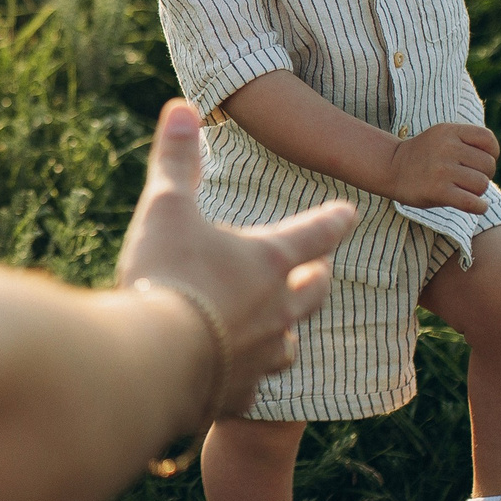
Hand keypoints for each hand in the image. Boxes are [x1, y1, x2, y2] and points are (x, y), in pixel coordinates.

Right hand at [116, 101, 353, 413]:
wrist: (151, 361)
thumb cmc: (165, 275)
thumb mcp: (165, 207)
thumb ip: (177, 158)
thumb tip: (183, 104)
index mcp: (267, 260)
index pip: (314, 234)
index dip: (333, 220)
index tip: (350, 213)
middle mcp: (276, 310)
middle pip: (312, 293)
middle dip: (318, 279)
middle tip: (321, 271)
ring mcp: (258, 357)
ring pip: (288, 345)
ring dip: (287, 332)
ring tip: (282, 330)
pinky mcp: (233, 396)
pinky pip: (249, 389)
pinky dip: (244, 381)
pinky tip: (233, 382)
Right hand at [377, 122, 497, 214]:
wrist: (391, 168)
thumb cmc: (424, 156)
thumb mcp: (443, 137)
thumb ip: (468, 141)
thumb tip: (494, 160)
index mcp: (449, 131)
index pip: (488, 140)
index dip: (491, 153)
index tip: (479, 162)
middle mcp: (446, 148)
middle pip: (488, 165)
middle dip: (483, 175)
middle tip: (467, 179)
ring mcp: (442, 170)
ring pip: (482, 184)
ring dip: (477, 191)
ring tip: (462, 190)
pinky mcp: (438, 191)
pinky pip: (473, 203)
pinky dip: (479, 207)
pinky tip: (475, 206)